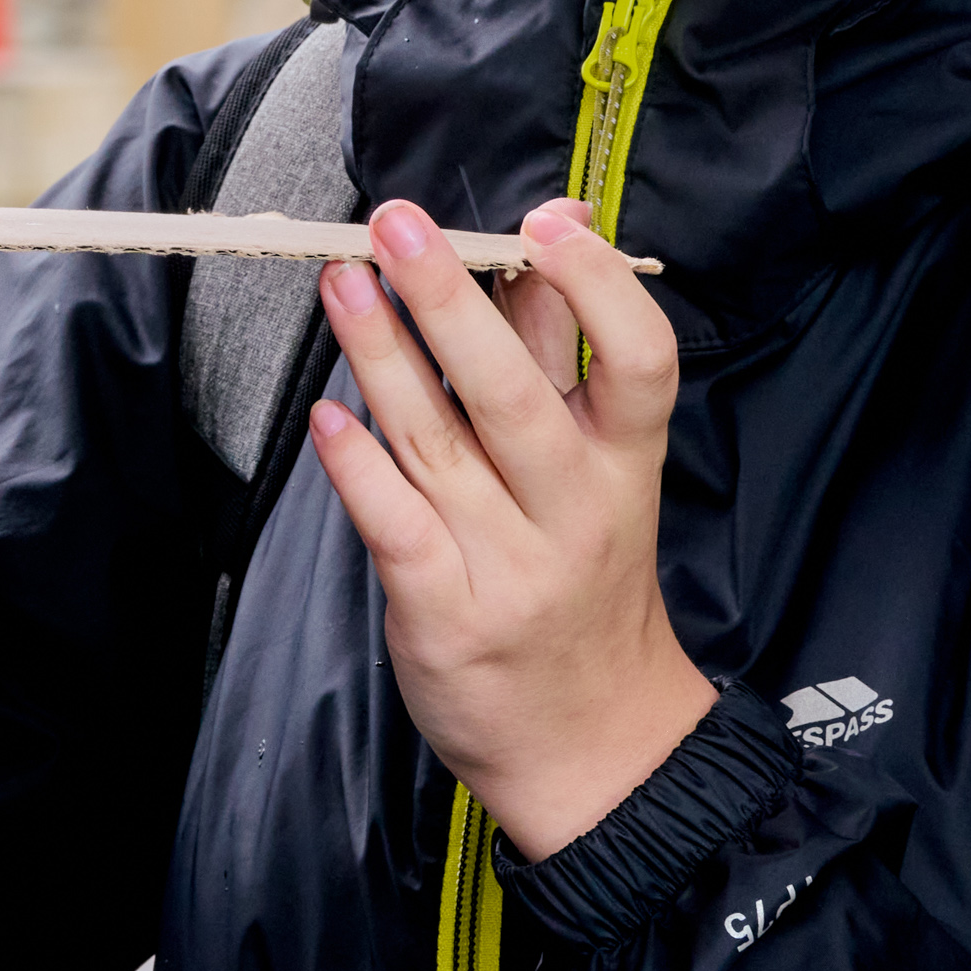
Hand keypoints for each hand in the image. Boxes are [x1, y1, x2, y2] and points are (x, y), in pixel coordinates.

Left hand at [310, 196, 715, 857]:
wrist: (595, 749)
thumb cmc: (585, 584)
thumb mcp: (603, 477)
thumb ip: (567, 360)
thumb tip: (549, 232)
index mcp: (626, 466)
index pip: (643, 363)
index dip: (598, 287)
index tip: (547, 220)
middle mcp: (574, 510)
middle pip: (516, 392)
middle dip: (451, 299)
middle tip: (397, 223)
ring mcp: (507, 563)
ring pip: (437, 442)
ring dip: (380, 353)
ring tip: (340, 281)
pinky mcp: (444, 610)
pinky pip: (393, 525)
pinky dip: (356, 466)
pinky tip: (327, 415)